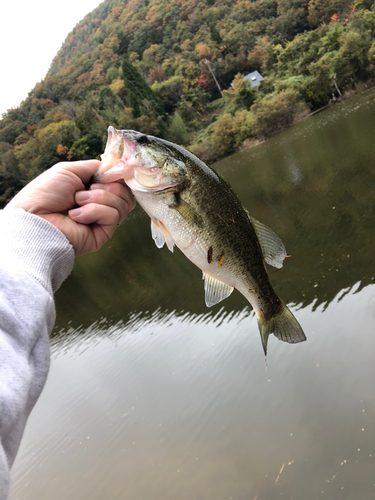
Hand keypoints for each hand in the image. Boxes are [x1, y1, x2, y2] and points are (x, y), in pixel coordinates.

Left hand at [5, 160, 135, 255]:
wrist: (35, 219)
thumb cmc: (45, 194)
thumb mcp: (69, 170)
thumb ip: (95, 167)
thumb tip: (117, 167)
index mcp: (92, 189)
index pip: (119, 182)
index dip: (118, 175)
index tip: (111, 172)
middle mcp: (99, 204)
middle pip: (125, 192)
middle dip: (108, 186)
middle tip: (88, 189)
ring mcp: (102, 220)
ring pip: (123, 203)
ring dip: (99, 198)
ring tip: (78, 202)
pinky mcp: (103, 234)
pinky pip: (113, 216)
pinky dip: (94, 211)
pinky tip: (77, 216)